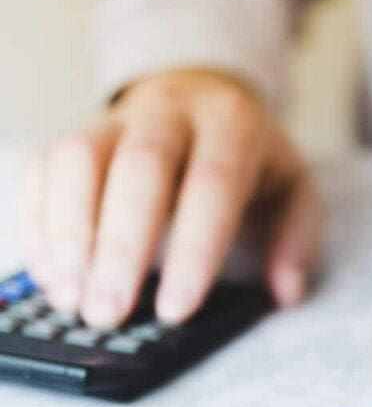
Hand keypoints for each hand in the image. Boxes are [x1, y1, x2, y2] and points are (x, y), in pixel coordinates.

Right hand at [18, 70, 322, 327]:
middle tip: (110, 313)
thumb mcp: (293, 187)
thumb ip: (297, 238)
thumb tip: (287, 292)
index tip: (176, 309)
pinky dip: (38, 223)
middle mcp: (172, 111)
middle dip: (121, 246)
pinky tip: (53, 275)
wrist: (204, 93)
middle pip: (141, 167)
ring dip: (68, 232)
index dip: (194, 247)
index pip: (214, 181)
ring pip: (79, 158)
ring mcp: (116, 118)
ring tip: (72, 297)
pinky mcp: (73, 131)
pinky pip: (42, 167)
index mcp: (234, 124)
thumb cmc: (248, 157)